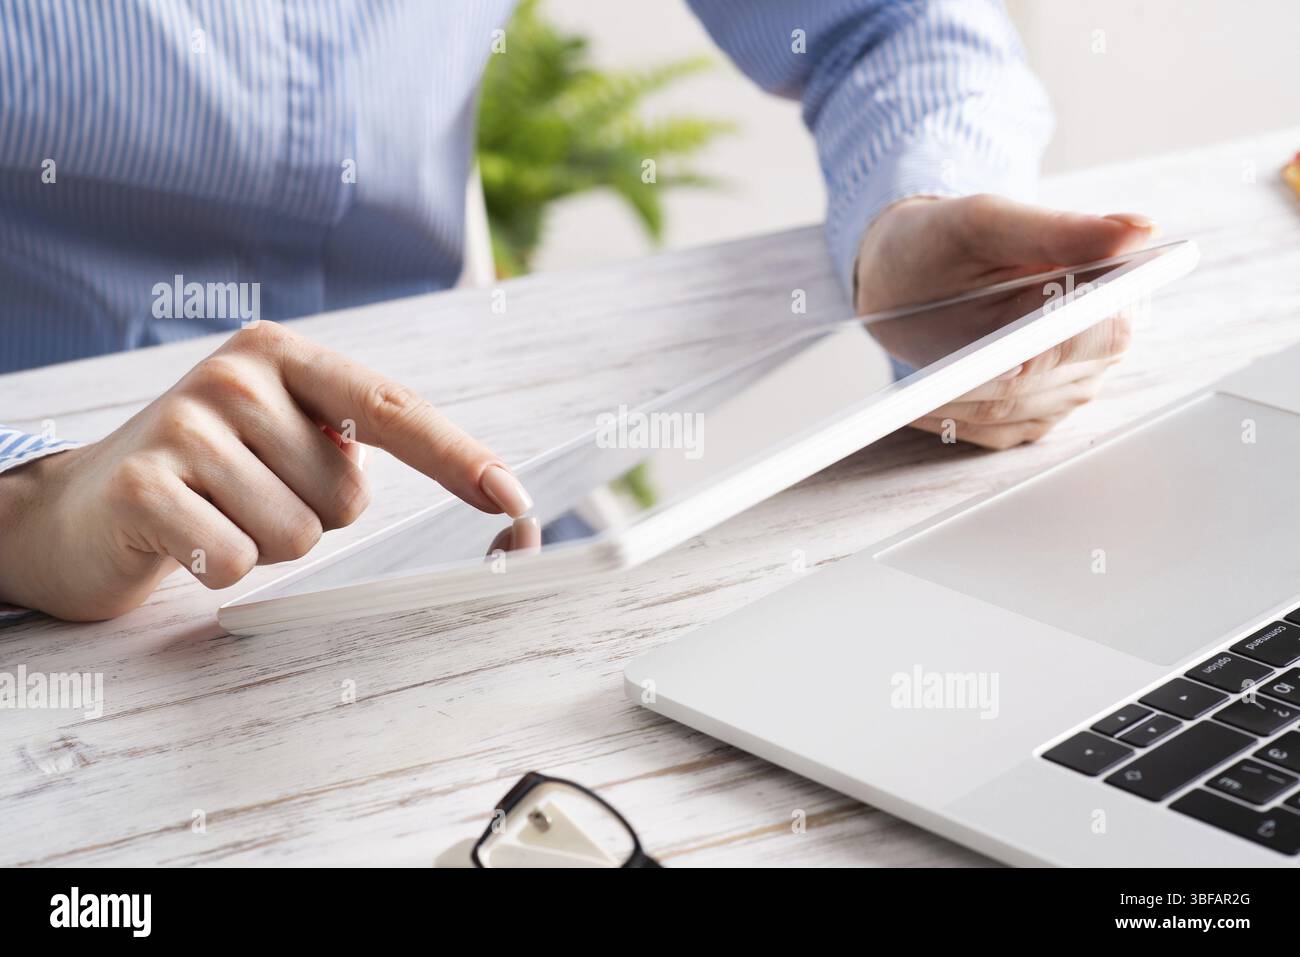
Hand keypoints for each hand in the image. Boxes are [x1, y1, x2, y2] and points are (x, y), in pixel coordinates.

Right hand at [0, 321, 532, 620]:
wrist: (80, 508)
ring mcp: (186, 426)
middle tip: (247, 497)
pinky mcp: (145, 485)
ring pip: (300, 536)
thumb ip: (354, 442)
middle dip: (311, 516)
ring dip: (267, 544)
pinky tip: (184, 539)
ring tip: (217, 514)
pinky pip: (241, 559)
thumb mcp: (282, 434)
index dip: (459, 458)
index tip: (515, 499)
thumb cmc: (210, 474)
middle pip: (347, 497)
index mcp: (283, 355)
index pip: (393, 410)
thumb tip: (482, 487)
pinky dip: (222, 568)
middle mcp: (237, 376)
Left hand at [854, 194, 1157, 448]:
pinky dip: (952, 418)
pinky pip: (994, 431)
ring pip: (1012, 409)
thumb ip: (1056, 230)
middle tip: (939, 372)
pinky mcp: (1033, 415)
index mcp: (1107, 291)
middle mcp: (1099, 345)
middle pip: (1046, 379)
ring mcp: (1067, 386)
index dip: (1050, 347)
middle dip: (988, 374)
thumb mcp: (987, 222)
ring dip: (961, 396)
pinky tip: (918, 402)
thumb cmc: (945, 241)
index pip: (1099, 332)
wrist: (907, 271)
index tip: (1007, 358)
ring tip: (918, 380)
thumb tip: (1138, 230)